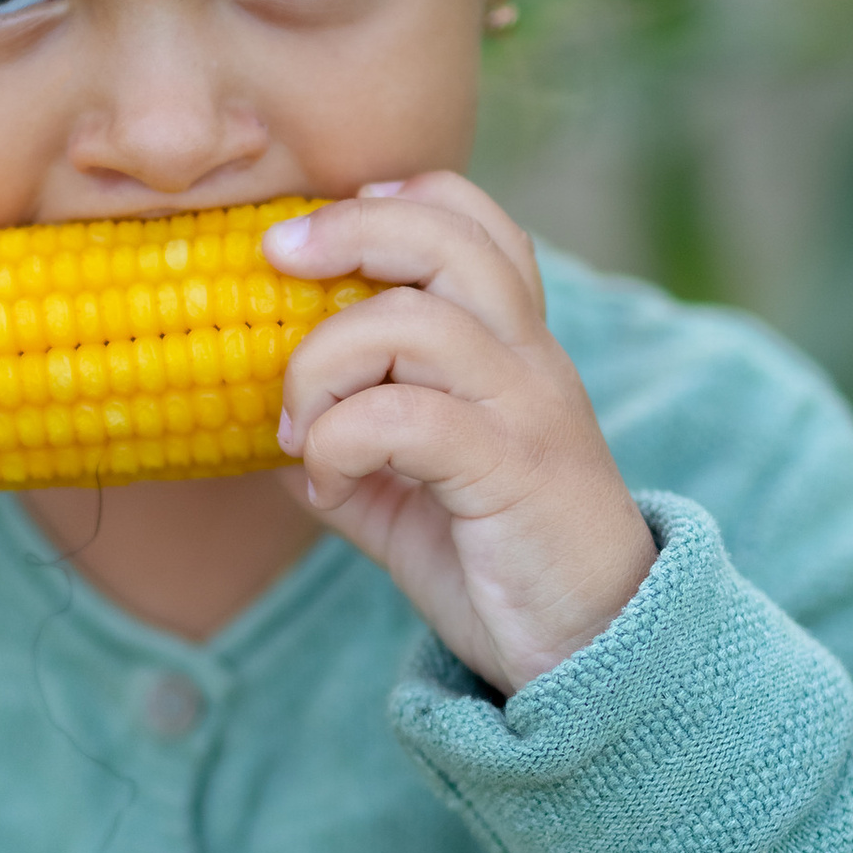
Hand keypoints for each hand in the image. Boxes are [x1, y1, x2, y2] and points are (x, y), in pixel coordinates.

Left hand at [268, 176, 655, 695]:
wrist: (594, 651)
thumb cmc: (500, 567)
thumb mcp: (409, 497)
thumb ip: (351, 450)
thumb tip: (258, 431)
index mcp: (511, 348)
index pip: (475, 224)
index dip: (397, 202)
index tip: (321, 237)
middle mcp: (528, 359)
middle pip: (445, 237)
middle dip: (346, 232)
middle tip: (275, 265)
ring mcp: (524, 409)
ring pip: (412, 321)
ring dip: (323, 364)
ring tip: (298, 431)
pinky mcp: (510, 470)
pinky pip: (405, 417)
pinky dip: (342, 444)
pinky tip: (330, 490)